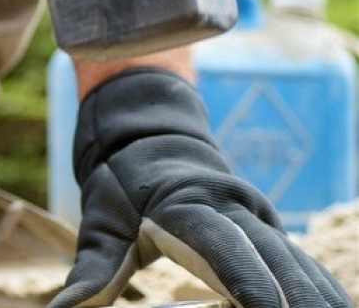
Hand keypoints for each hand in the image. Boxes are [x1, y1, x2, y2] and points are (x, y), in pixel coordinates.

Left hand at [47, 70, 351, 307]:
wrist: (149, 136)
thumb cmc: (121, 183)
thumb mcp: (101, 223)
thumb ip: (92, 272)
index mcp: (188, 205)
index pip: (225, 248)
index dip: (250, 282)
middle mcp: (232, 207)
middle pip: (274, 259)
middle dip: (296, 302)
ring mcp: (254, 215)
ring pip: (297, 260)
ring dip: (317, 296)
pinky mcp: (264, 225)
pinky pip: (300, 258)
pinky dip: (319, 286)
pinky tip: (334, 307)